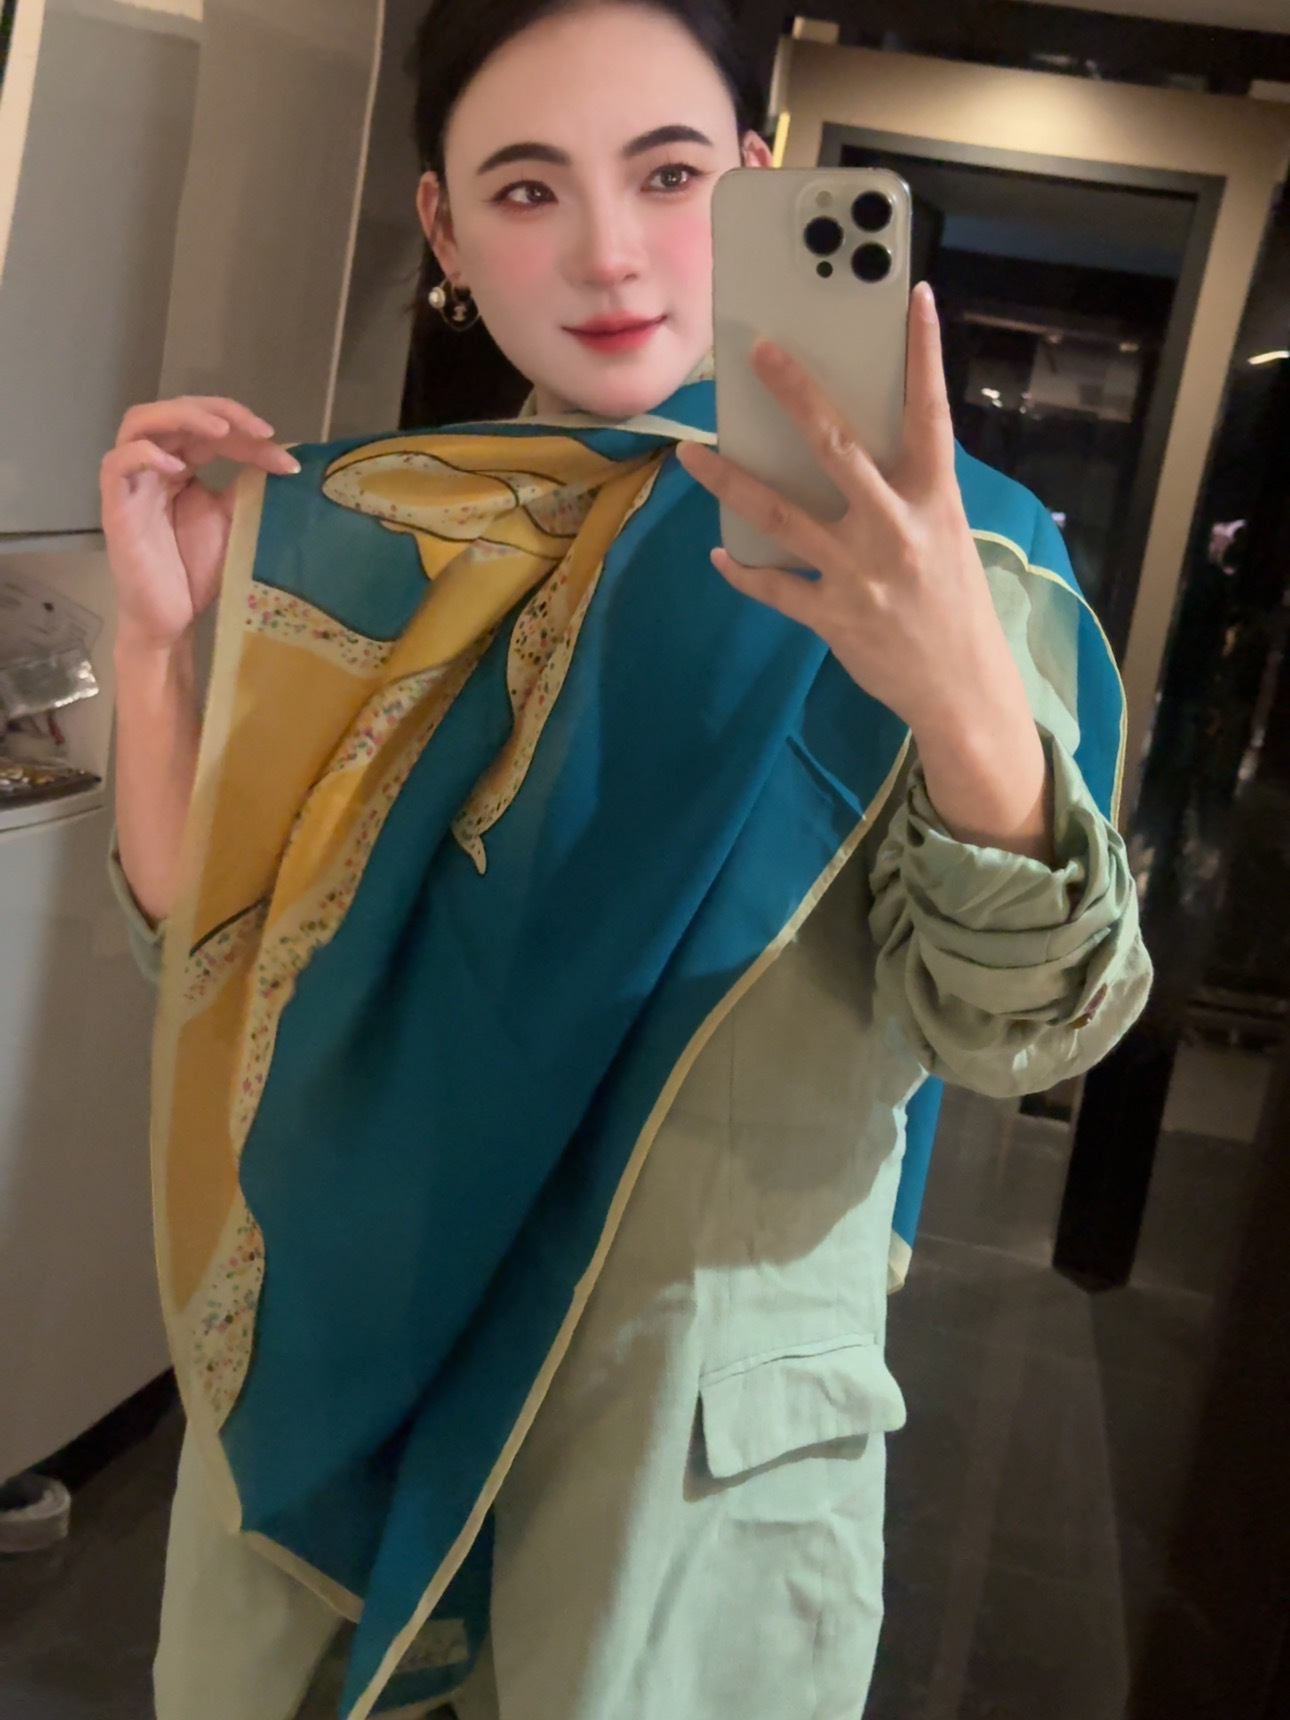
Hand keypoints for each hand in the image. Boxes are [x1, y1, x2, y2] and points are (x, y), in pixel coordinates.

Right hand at [100, 397, 299, 657]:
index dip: (244, 431)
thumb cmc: (197, 569)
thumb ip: (246, 487)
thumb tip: (282, 458)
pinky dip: (146, 455)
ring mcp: (131, 482)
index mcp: (180, 464)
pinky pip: (117, 463)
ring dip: (181, 418)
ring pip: (140, 422)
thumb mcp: (232, 520)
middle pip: (174, 412)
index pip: (208, 429)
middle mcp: (152, 464)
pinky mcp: (116, 506)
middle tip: (258, 429)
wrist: (172, 617)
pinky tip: (180, 469)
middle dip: (218, 412)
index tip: (285, 456)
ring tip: (220, 432)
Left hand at [677, 283, 1050, 859]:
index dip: (923, 356)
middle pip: (838, 449)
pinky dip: (743, 571)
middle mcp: (898, 530)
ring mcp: (861, 575)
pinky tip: (719, 556)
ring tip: (691, 456)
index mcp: (937, 501)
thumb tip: (849, 448)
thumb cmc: (953, 604)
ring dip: (730, 483)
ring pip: (781, 516)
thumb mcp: (946, 535)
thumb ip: (906, 492)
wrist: (963, 688)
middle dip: (797, 397)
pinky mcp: (834, 617)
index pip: (930, 414)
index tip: (913, 300)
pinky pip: (774, 587)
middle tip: (760, 355)